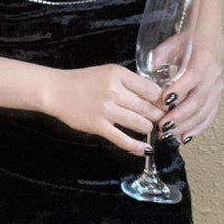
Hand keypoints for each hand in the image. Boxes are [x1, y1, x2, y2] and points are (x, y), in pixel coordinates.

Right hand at [41, 64, 164, 153]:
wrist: (56, 91)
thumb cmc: (83, 81)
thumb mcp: (108, 73)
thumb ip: (130, 82)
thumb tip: (155, 96)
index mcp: (118, 74)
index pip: (151, 88)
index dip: (162, 100)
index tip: (167, 105)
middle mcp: (114, 91)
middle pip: (148, 107)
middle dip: (158, 116)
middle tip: (163, 121)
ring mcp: (106, 109)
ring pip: (139, 123)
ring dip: (148, 128)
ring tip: (149, 129)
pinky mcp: (98, 126)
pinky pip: (122, 139)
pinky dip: (136, 146)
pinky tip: (145, 149)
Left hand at [158, 44, 223, 143]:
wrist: (210, 41)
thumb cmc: (189, 41)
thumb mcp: (174, 42)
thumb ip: (162, 54)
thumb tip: (151, 65)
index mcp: (204, 59)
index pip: (193, 76)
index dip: (180, 89)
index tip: (164, 101)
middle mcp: (213, 75)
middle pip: (198, 99)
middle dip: (180, 115)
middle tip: (163, 126)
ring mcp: (216, 87)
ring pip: (204, 111)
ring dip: (187, 125)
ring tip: (170, 135)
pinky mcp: (216, 96)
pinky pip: (209, 115)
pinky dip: (198, 128)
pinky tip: (186, 137)